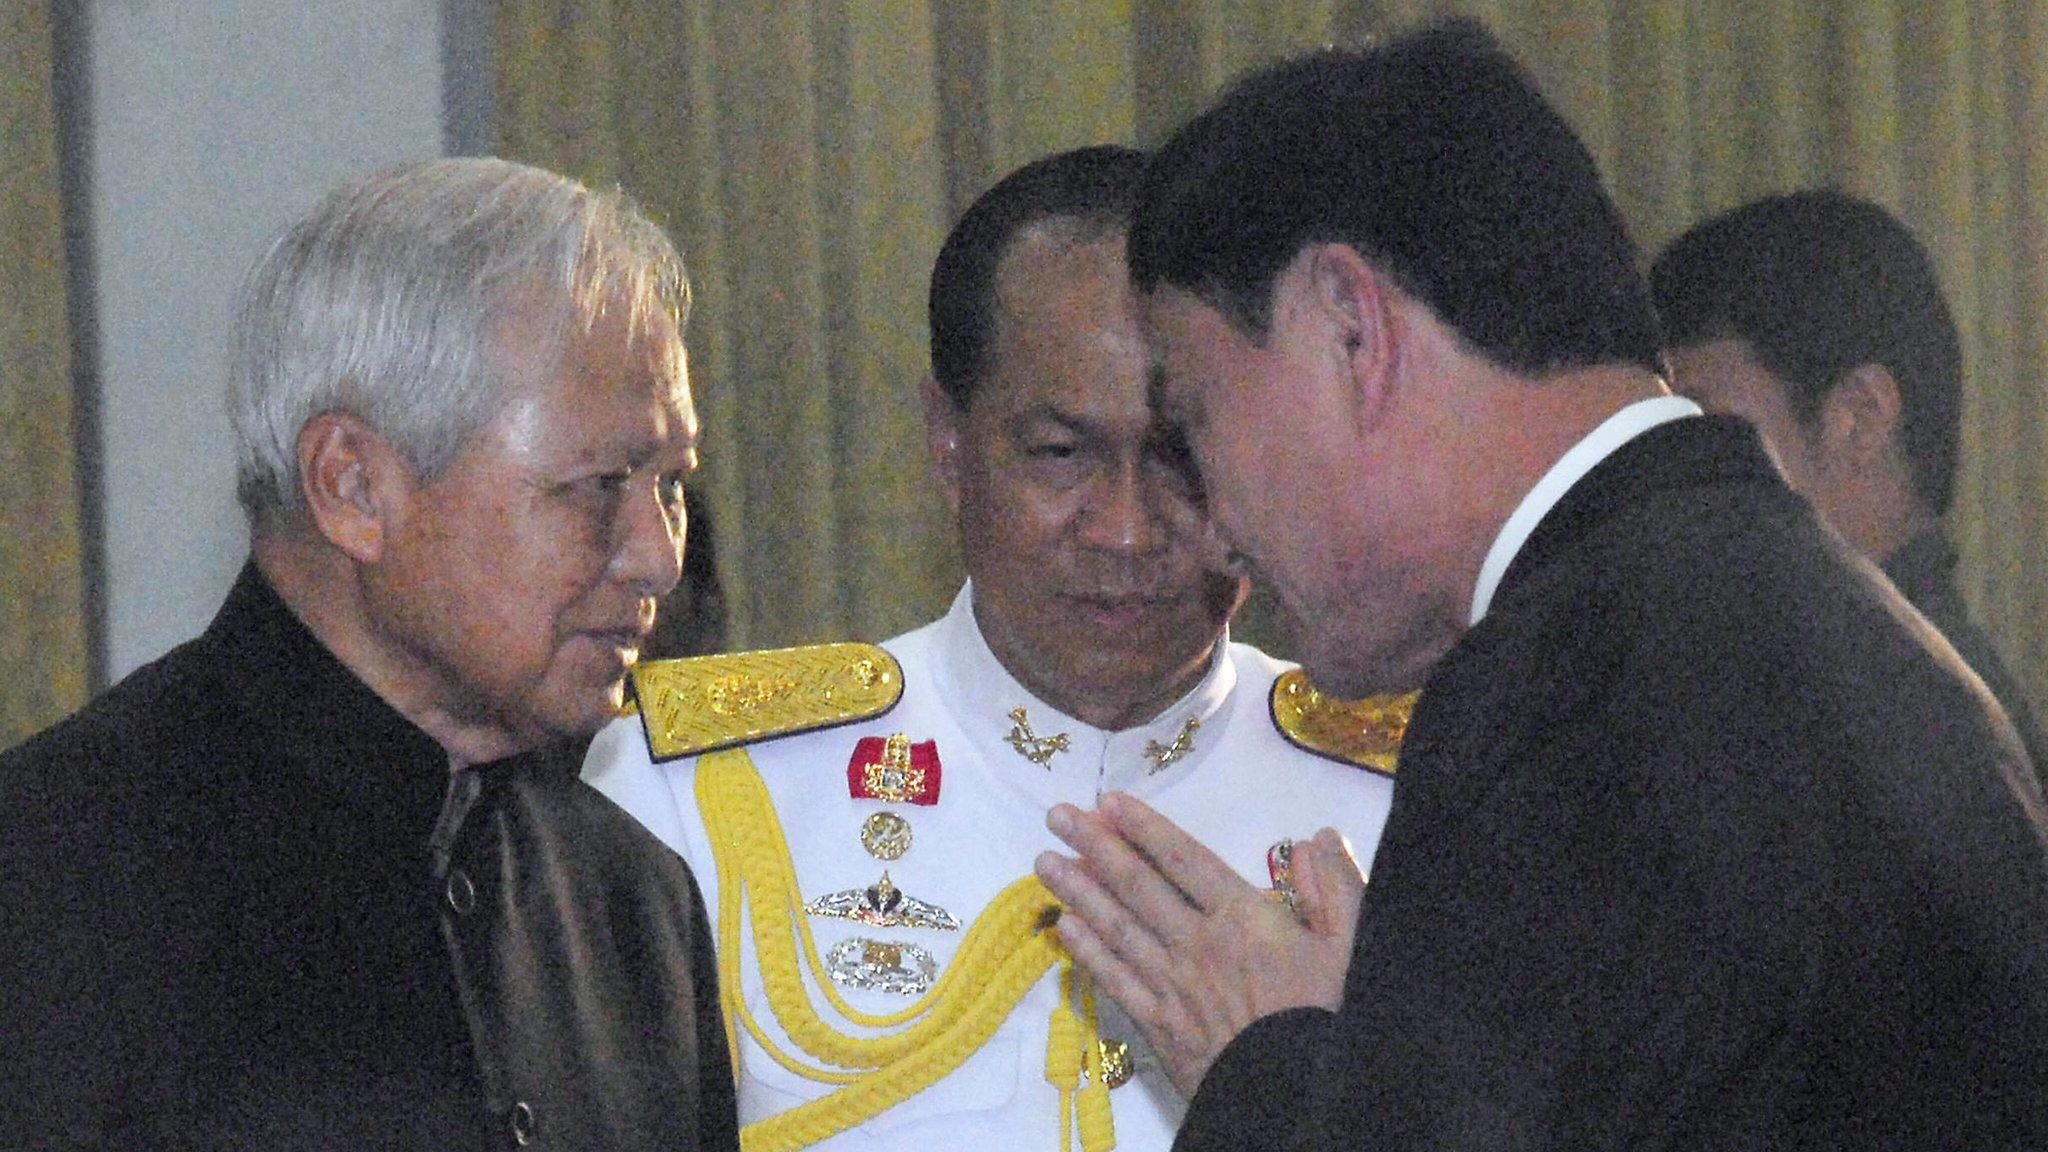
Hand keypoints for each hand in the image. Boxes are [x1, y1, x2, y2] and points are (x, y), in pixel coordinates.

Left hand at [1034, 793, 1364, 1097]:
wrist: (1300, 1093)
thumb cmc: (1329, 1017)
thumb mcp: (1353, 949)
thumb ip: (1337, 889)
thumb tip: (1319, 836)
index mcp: (1243, 918)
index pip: (1184, 860)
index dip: (1145, 827)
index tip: (1108, 801)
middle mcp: (1197, 944)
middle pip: (1137, 885)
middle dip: (1095, 846)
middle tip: (1057, 814)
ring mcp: (1173, 985)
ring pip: (1116, 927)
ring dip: (1078, 890)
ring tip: (1044, 859)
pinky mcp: (1160, 1025)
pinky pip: (1117, 981)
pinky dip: (1089, 953)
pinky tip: (1064, 928)